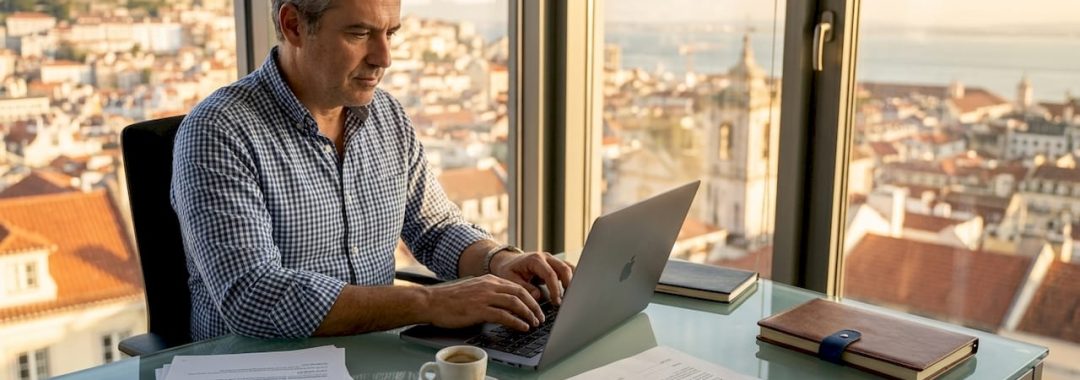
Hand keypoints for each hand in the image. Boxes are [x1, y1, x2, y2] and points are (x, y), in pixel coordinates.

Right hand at [425, 275, 543, 331]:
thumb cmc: (449, 299)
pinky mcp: (479, 309)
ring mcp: (484, 297)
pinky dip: (516, 322)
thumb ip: (488, 292)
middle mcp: (489, 285)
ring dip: (528, 314)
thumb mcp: (473, 289)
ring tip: (534, 323)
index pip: (517, 286)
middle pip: (520, 293)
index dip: (530, 297)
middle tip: (540, 316)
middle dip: (534, 306)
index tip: (537, 306)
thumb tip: (502, 302)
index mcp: (489, 279)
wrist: (431, 301)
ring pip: (515, 303)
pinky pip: (504, 315)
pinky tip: (522, 327)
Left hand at [490, 252, 573, 304]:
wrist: (508, 261)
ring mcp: (552, 259)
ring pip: (569, 268)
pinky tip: (570, 290)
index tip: (556, 302)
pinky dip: (571, 279)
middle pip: (564, 269)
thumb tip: (537, 295)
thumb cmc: (508, 270)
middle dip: (568, 285)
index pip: (551, 274)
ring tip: (571, 296)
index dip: (555, 289)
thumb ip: (524, 287)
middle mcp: (546, 257)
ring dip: (572, 281)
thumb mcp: (511, 279)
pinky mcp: (555, 264)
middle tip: (567, 300)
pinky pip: (567, 269)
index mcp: (535, 260)